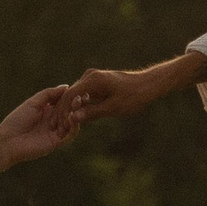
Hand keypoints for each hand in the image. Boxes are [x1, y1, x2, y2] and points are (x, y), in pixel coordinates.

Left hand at [0, 84, 83, 164]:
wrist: (8, 141)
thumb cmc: (17, 120)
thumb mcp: (33, 103)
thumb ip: (48, 94)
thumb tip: (66, 86)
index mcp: (47, 111)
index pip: (63, 102)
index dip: (72, 96)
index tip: (79, 88)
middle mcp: (53, 121)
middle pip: (70, 111)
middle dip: (77, 103)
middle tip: (83, 96)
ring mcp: (55, 132)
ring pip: (72, 122)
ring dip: (76, 113)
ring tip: (78, 104)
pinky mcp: (56, 142)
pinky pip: (70, 135)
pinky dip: (74, 127)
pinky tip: (73, 118)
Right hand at [70, 59, 189, 123]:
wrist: (149, 85)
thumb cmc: (134, 96)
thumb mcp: (113, 108)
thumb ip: (92, 112)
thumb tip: (73, 118)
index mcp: (93, 80)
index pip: (69, 96)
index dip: (62, 112)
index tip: (59, 126)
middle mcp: (90, 76)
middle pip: (70, 95)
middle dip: (63, 112)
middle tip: (57, 129)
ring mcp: (93, 78)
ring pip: (76, 95)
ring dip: (71, 110)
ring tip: (64, 126)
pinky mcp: (97, 83)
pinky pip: (84, 95)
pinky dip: (80, 106)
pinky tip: (76, 119)